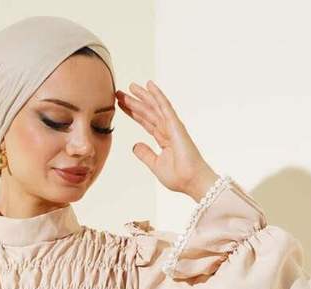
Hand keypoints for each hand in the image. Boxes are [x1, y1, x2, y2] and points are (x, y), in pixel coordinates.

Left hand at [115, 80, 218, 200]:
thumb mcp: (155, 165)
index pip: (145, 122)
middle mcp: (167, 130)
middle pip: (147, 112)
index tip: (121, 105)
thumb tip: (134, 146)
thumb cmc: (178, 176)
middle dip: (134, 102)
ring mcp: (172, 126)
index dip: (133, 113)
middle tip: (120, 93)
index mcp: (163, 139)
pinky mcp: (176, 125)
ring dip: (143, 96)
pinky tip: (149, 85)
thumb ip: (145, 154)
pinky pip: (165, 107)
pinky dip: (157, 95)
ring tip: (131, 86)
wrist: (190, 181)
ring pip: (154, 107)